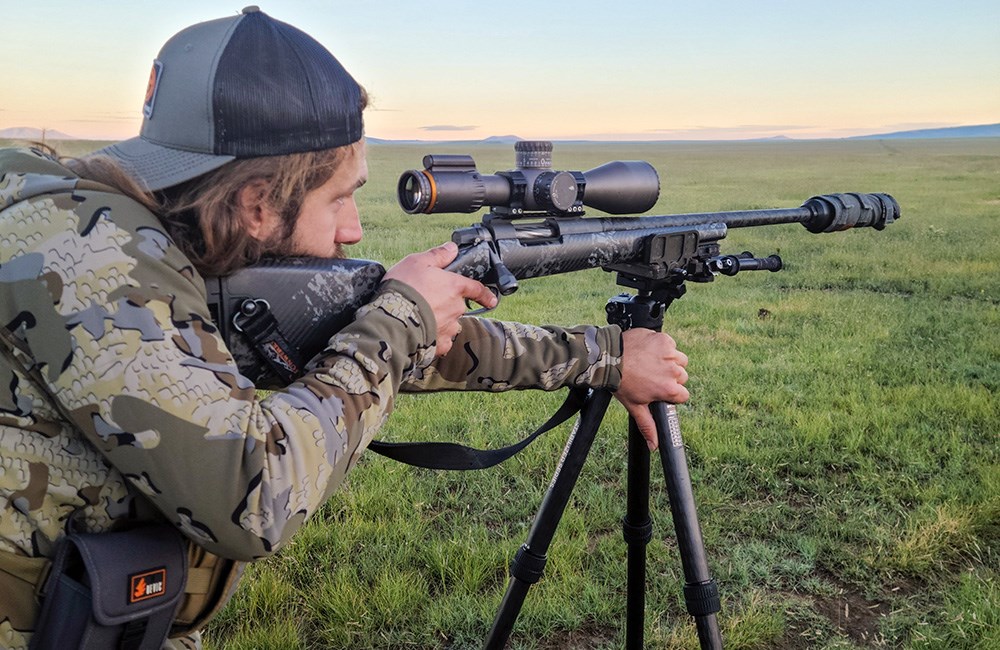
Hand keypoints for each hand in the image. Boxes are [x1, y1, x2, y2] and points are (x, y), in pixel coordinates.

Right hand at [383, 242, 496, 355]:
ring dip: (442, 321)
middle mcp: (456, 308)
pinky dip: (436, 338)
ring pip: (451, 324)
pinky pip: (442, 341)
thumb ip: (438, 255)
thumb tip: (452, 248)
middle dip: (446, 304)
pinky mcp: (439, 344)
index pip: (477, 289)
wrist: (392, 318)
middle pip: (458, 306)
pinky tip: (424, 334)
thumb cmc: (404, 288)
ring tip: (423, 317)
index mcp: (454, 287)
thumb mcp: (418, 262)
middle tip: (427, 301)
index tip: (492, 300)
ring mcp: (449, 327)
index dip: (485, 294)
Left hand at [615, 328, 689, 450]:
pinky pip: (671, 345)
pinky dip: (663, 347)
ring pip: (680, 360)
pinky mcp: (664, 339)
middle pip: (682, 377)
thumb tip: (654, 446)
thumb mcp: (635, 406)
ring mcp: (669, 354)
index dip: (671, 393)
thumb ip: (648, 426)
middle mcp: (673, 371)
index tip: (659, 390)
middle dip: (670, 377)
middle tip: (652, 376)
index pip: (683, 395)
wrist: (608, 358)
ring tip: (652, 363)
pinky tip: (649, 351)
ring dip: (670, 361)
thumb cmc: (620, 383)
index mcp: (669, 389)